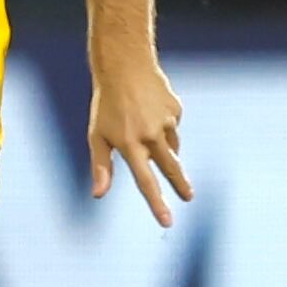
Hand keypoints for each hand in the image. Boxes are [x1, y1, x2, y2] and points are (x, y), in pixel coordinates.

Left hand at [86, 60, 191, 227]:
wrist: (125, 65)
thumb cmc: (106, 104)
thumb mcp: (97, 135)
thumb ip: (101, 166)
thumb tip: (98, 195)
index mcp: (129, 144)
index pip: (145, 181)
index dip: (157, 203)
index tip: (168, 221)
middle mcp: (150, 135)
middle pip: (170, 167)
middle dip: (181, 185)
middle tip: (189, 197)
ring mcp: (166, 120)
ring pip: (171, 146)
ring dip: (164, 147)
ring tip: (144, 128)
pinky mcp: (175, 109)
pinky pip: (173, 126)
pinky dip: (165, 125)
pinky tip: (152, 111)